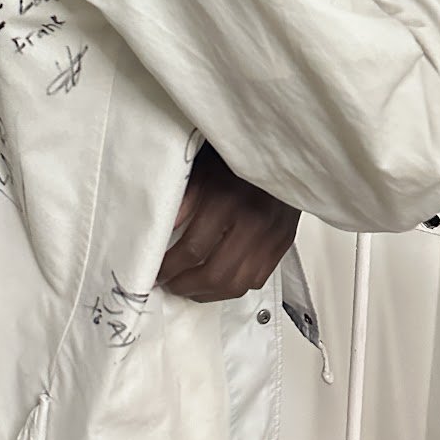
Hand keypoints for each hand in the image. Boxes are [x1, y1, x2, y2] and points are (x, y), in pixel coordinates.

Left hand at [157, 144, 299, 301]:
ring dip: (209, 293)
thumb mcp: (201, 166)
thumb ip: (183, 199)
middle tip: (168, 284)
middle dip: (186, 286)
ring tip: (189, 288)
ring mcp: (271, 236)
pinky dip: (234, 286)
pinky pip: (257, 279)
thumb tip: (161, 232)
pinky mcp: (283, 242)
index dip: (170, 267)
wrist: (281, 146)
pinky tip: (218, 280)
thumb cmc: (234, 154)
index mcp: (226, 200)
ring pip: (238, 284)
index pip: (193, 248)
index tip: (155, 271)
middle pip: (215, 274)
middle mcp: (251, 223)